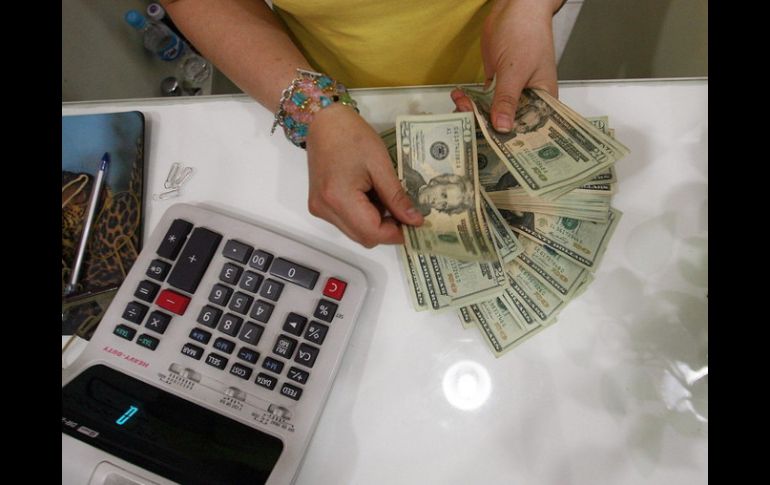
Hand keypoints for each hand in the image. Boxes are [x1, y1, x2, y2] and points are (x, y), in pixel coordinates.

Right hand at [304, 104, 423, 247]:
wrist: (324, 123)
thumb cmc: (353, 136)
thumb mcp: (380, 165)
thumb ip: (397, 198)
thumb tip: (415, 221)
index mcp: (339, 198)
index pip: (372, 233)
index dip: (396, 233)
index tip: (414, 223)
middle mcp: (325, 209)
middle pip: (363, 237)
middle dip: (387, 229)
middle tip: (404, 210)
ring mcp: (320, 209)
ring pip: (356, 232)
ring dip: (375, 223)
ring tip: (385, 197)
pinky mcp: (319, 205)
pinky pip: (347, 222)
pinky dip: (363, 216)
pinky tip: (370, 196)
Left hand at [451, 0, 559, 130]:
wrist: (513, 7)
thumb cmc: (526, 32)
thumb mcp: (515, 70)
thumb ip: (507, 100)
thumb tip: (502, 127)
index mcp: (544, 99)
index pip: (531, 129)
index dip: (513, 141)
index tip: (494, 148)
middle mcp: (529, 99)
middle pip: (508, 123)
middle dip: (487, 126)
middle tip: (468, 123)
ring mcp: (512, 92)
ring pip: (492, 112)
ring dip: (474, 111)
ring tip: (460, 104)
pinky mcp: (498, 83)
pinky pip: (484, 100)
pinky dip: (471, 100)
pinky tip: (460, 98)